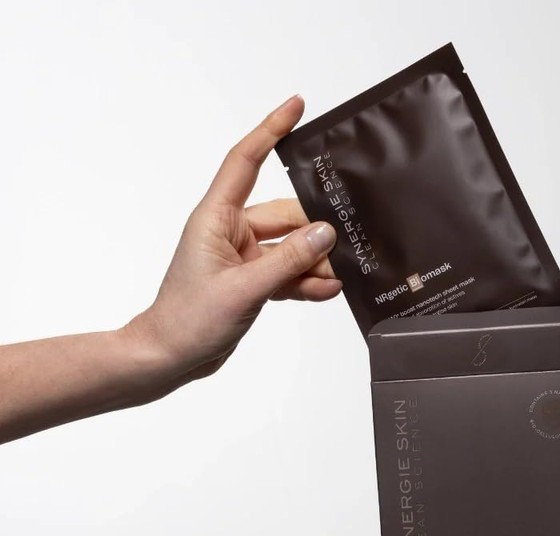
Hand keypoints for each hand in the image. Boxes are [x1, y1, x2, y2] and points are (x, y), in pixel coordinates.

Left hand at [124, 95, 340, 385]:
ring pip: (292, 247)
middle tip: (340, 248)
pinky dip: (307, 281)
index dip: (270, 130)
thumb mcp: (243, 289)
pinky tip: (327, 290)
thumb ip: (287, 261)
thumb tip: (325, 234)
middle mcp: (231, 232)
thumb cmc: (188, 320)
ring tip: (335, 279)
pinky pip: (288, 271)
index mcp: (216, 219)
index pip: (246, 161)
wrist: (171, 356)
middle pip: (285, 214)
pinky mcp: (253, 280)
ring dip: (314, 262)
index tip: (296, 106)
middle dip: (313, 233)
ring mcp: (244, 257)